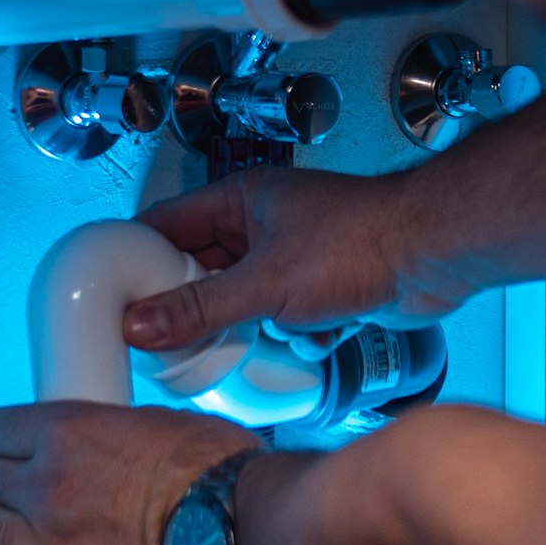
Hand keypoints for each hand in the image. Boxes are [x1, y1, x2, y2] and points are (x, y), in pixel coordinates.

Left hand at [0, 401, 259, 544]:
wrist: (244, 530)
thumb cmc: (217, 474)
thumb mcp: (155, 421)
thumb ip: (105, 432)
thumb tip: (94, 441)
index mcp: (68, 432)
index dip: (0, 440)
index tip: (10, 450)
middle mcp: (47, 486)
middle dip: (0, 484)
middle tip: (24, 493)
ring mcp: (49, 544)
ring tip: (18, 535)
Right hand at [122, 167, 469, 352]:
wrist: (432, 254)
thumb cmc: (358, 242)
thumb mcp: (264, 285)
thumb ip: (200, 309)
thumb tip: (139, 325)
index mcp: (239, 201)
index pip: (165, 225)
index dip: (136, 260)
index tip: (113, 299)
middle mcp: (261, 223)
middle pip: (201, 269)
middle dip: (192, 307)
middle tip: (165, 343)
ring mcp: (292, 255)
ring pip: (242, 299)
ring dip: (246, 326)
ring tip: (243, 343)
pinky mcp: (321, 286)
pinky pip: (282, 316)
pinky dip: (291, 334)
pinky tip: (307, 339)